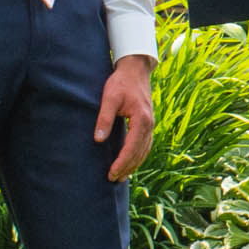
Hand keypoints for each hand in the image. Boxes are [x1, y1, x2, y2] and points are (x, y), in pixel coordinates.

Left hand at [93, 53, 157, 180]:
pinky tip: (131, 161)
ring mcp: (151, 124)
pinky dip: (138, 156)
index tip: (111, 173)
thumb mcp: (109, 98)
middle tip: (114, 179)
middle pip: (139, 153)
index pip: (131, 148)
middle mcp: (149, 124)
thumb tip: (98, 139)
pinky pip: (145, 144)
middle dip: (127, 168)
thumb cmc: (121, 82)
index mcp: (141, 120)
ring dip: (134, 164)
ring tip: (122, 176)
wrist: (135, 69)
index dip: (121, 163)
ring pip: (144, 150)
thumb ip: (104, 119)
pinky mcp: (148, 122)